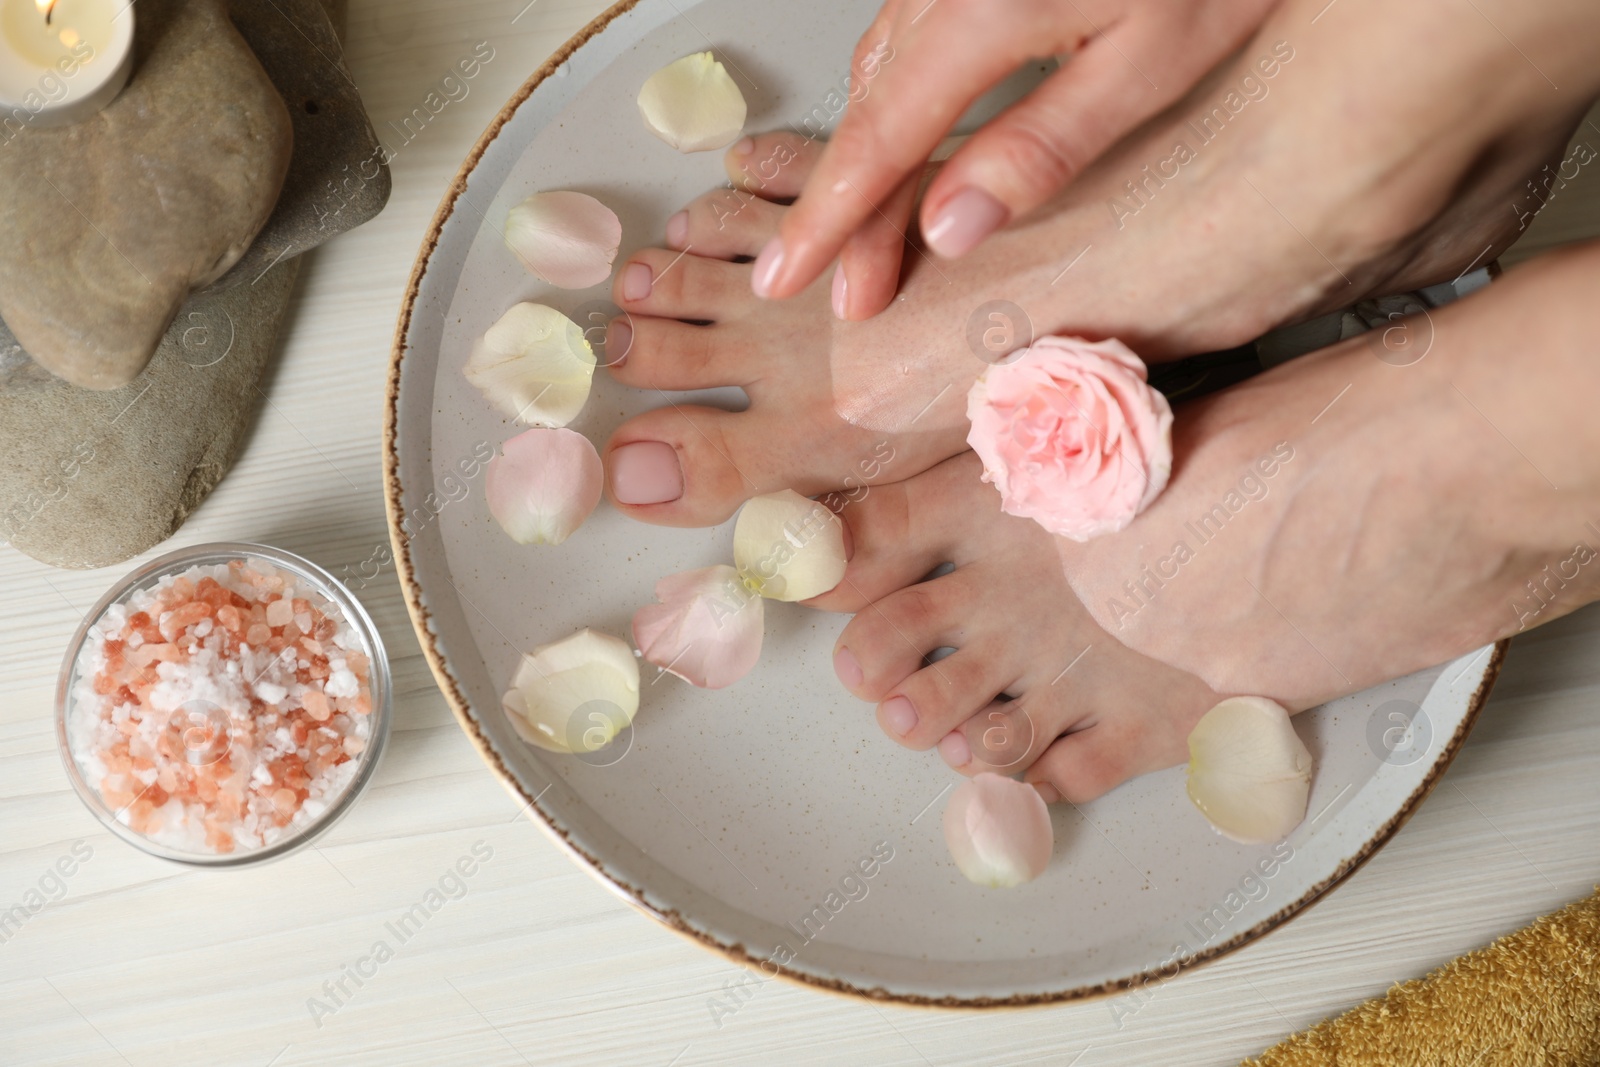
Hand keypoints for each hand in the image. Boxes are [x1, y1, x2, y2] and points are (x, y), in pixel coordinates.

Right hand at [748, 0, 1279, 318]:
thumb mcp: (1152, 62)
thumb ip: (1044, 145)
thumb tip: (951, 227)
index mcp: (984, 10)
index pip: (881, 140)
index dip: (831, 220)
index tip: (791, 276)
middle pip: (870, 111)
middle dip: (841, 207)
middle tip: (833, 285)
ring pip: (878, 70)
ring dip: (865, 155)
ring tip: (860, 231)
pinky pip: (902, 33)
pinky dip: (889, 98)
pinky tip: (896, 132)